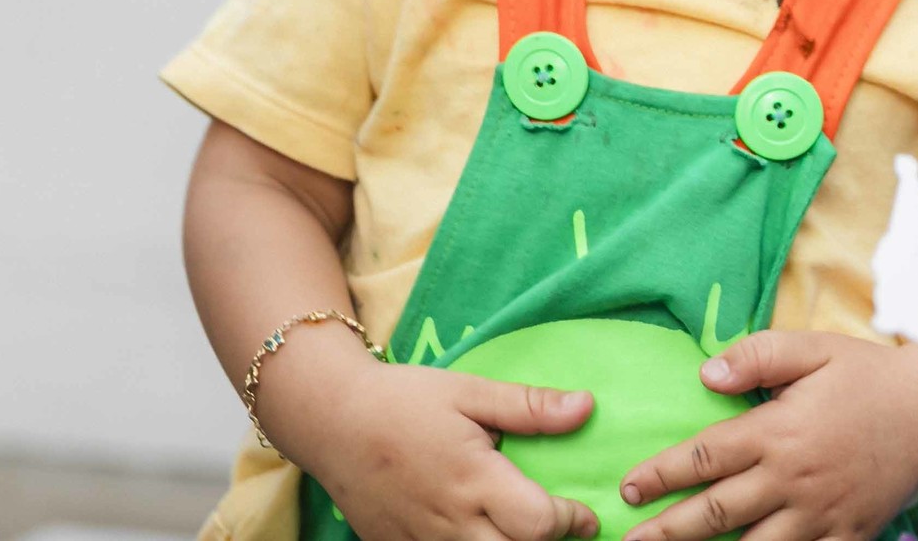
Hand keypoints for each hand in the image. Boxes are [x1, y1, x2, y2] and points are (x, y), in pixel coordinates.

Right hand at [266, 340, 600, 540]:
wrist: (331, 420)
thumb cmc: (404, 400)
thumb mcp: (469, 391)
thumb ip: (528, 406)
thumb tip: (587, 407)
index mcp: (474, 479)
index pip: (540, 524)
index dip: (572, 522)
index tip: (584, 516)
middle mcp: (450, 522)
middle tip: (555, 528)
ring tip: (517, 531)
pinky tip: (479, 534)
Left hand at [617, 333, 917, 540]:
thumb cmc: (867, 377)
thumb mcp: (813, 349)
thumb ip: (757, 356)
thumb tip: (705, 375)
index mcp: (778, 431)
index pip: (706, 457)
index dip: (661, 475)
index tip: (627, 489)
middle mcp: (793, 478)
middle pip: (717, 513)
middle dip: (667, 531)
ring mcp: (821, 514)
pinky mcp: (848, 535)